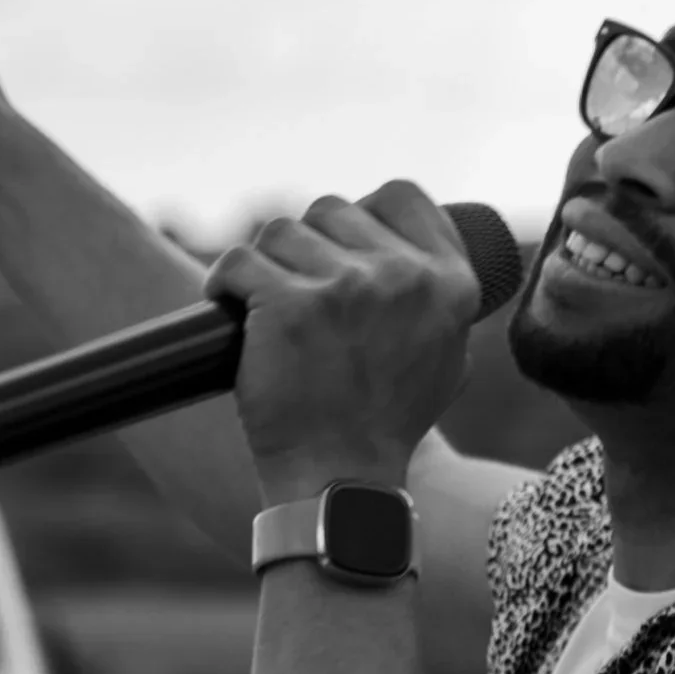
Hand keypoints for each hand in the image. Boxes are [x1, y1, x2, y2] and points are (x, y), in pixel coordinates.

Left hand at [205, 185, 480, 500]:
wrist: (341, 478)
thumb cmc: (386, 424)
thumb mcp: (447, 356)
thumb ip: (438, 297)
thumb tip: (412, 252)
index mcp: (449, 283)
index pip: (401, 195)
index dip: (363, 213)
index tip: (342, 246)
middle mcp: (403, 276)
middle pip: (331, 210)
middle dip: (308, 248)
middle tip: (300, 300)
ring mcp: (345, 285)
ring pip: (280, 232)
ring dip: (266, 268)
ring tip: (267, 315)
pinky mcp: (288, 303)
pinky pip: (239, 261)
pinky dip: (225, 285)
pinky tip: (231, 310)